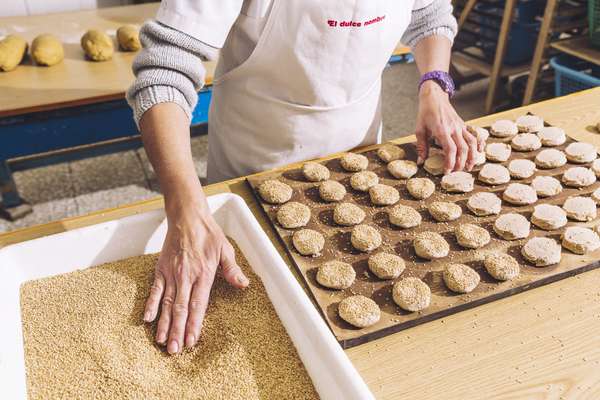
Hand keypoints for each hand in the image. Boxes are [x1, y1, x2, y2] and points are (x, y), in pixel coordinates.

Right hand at [143, 206, 248, 353]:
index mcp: (203, 273)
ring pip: (166, 303)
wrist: (188, 216)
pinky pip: (154, 289)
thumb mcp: (226, 249)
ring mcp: (171, 273)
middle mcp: (185, 276)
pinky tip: (147, 319)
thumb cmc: (209, 234)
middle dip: (177, 330)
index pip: (198, 304)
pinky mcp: (161, 269)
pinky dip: (151, 304)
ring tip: (162, 341)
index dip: (194, 324)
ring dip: (164, 323)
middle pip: (180, 308)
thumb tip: (243, 284)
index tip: (191, 340)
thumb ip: (232, 270)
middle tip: (174, 351)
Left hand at [415, 81, 484, 172]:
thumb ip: (421, 147)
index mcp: (441, 130)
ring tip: (470, 166)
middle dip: (462, 162)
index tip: (447, 171)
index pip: (450, 149)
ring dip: (473, 156)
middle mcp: (453, 128)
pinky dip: (480, 143)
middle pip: (463, 148)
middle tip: (457, 172)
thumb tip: (421, 162)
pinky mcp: (464, 124)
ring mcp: (460, 126)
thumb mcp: (419, 130)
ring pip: (472, 142)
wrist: (434, 96)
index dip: (450, 162)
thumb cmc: (425, 113)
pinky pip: (475, 134)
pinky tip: (480, 152)